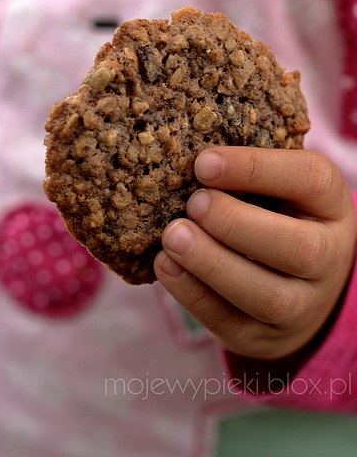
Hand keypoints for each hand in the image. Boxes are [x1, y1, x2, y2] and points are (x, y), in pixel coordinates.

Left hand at [154, 147, 355, 358]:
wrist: (299, 286)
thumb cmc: (279, 218)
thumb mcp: (281, 188)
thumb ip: (249, 174)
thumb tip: (193, 160)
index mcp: (331, 206)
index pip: (309, 180)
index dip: (255, 169)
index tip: (202, 162)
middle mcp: (328, 258)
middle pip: (298, 249)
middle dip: (235, 225)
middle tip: (192, 204)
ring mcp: (302, 306)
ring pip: (266, 296)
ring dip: (212, 264)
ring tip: (172, 237)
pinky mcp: (265, 337)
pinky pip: (231, 323)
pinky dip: (193, 294)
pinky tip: (167, 265)